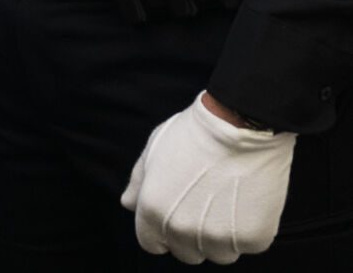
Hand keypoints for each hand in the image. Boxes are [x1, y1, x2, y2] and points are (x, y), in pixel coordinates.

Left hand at [121, 91, 295, 263]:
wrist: (238, 126)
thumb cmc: (193, 135)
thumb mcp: (153, 151)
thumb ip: (138, 183)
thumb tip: (128, 204)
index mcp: (153, 211)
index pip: (152, 244)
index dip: (162, 232)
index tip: (176, 217)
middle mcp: (182, 230)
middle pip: (187, 253)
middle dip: (192, 236)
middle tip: (205, 207)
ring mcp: (219, 237)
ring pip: (218, 254)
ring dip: (221, 237)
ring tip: (226, 204)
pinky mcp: (253, 238)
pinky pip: (248, 246)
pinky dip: (248, 231)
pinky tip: (246, 203)